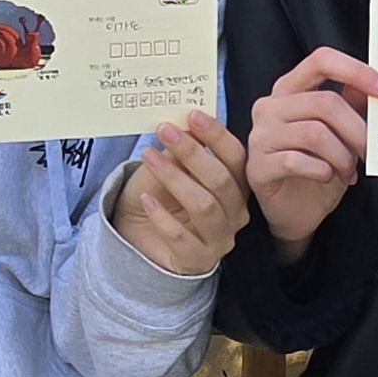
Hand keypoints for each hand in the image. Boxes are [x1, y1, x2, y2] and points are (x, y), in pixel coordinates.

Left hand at [114, 111, 250, 277]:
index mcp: (235, 186)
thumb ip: (180, 151)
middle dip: (193, 153)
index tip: (192, 115)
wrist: (140, 239)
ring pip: (205, 206)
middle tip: (165, 131)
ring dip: (175, 179)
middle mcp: (235, 213)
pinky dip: (162, 217)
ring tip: (150, 158)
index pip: (236, 158)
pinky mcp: (198, 261)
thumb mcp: (168, 169)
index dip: (217, 136)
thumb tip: (185, 123)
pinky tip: (146, 200)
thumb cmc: (160, 200)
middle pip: (222, 180)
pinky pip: (182, 238)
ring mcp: (220, 240)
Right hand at [249, 47, 377, 253]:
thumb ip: (353, 106)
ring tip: (349, 172)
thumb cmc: (317, 168)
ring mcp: (260, 136)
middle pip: (325, 103)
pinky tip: (327, 177)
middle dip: (357, 130)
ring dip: (343, 156)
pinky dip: (323, 171)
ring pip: (315, 133)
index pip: (321, 60)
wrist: (295, 212)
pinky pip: (297, 161)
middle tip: (370, 151)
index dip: (356, 71)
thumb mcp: (341, 134)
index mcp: (290, 89)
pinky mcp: (258, 167)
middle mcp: (270, 106)